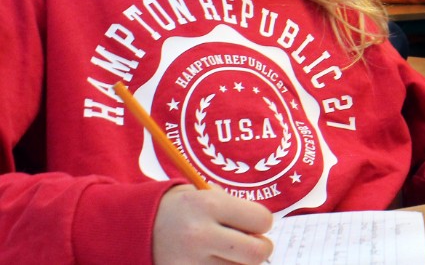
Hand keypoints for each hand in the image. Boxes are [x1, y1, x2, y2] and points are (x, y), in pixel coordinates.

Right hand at [153, 185, 273, 264]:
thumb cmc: (179, 208)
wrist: (133, 227)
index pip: (262, 220)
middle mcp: (202, 235)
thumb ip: (233, 206)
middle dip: (259, 248)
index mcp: (210, 205)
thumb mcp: (203, 193)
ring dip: (238, 262)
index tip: (252, 222)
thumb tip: (263, 227)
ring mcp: (192, 261)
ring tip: (224, 250)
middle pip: (257, 253)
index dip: (261, 222)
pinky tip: (213, 261)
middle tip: (249, 243)